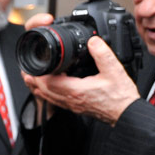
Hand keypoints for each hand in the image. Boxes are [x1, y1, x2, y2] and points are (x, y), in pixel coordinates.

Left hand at [23, 34, 140, 125]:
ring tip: (32, 77)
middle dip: (33, 79)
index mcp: (75, 90)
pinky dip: (48, 93)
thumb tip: (93, 40)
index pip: (48, 82)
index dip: (38, 73)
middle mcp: (70, 100)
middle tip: (28, 68)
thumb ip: (102, 53)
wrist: (126, 113)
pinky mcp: (75, 107)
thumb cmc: (121, 97)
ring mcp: (71, 105)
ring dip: (38, 87)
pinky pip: (55, 100)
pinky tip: (49, 87)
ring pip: (47, 97)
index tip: (35, 64)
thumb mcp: (114, 70)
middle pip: (43, 90)